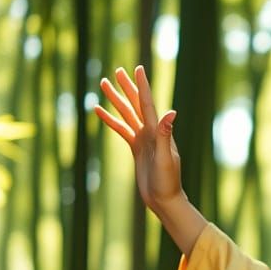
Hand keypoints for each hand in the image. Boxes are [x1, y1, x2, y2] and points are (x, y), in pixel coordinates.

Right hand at [94, 65, 184, 215]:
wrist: (164, 200)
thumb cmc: (168, 181)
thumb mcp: (166, 158)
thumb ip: (166, 135)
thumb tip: (172, 112)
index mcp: (158, 132)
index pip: (148, 104)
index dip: (142, 86)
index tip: (138, 69)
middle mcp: (152, 133)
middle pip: (137, 105)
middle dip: (127, 87)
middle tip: (117, 70)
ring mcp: (143, 140)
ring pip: (127, 114)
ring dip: (116, 100)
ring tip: (103, 84)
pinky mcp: (136, 149)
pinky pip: (121, 130)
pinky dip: (111, 120)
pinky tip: (99, 111)